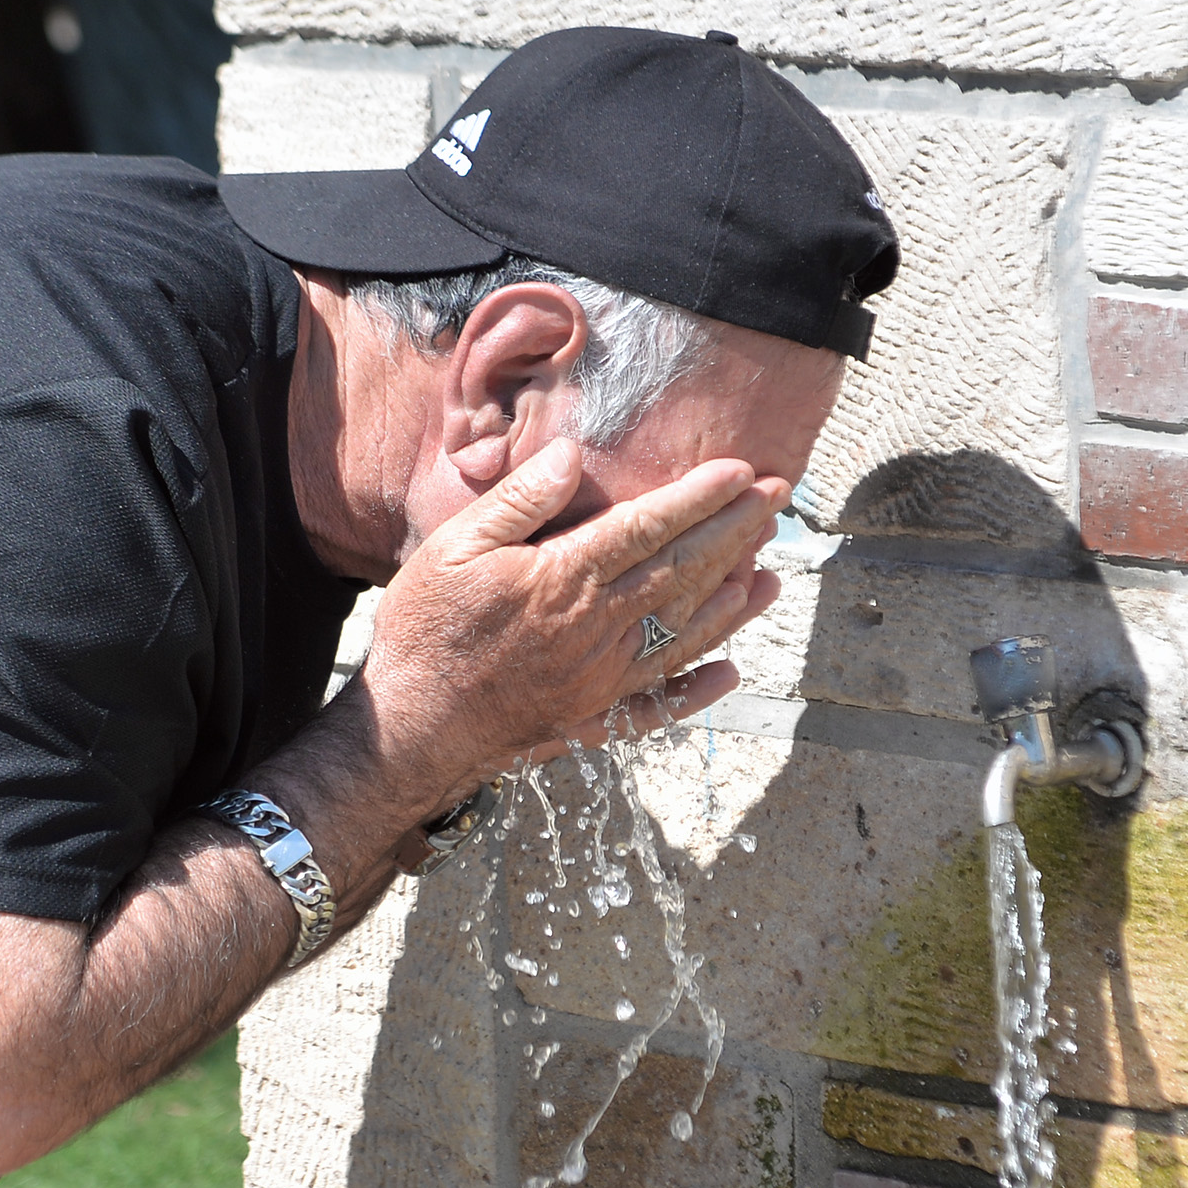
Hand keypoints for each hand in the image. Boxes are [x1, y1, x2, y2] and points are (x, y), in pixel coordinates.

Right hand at [349, 440, 785, 805]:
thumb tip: (572, 457)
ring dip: (735, 604)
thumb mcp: (453, 548)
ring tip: (772, 573)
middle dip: (736, 533)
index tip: (742, 472)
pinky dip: (700, 691)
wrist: (409, 729)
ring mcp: (602, 679)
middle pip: (683, 573)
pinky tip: (730, 673)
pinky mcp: (594, 718)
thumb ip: (518, 502)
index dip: (700, 498)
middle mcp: (598, 629)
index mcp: (565, 580)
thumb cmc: (425, 630)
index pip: (649, 527)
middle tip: (778, 500)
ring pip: (686, 636)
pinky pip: (661, 706)